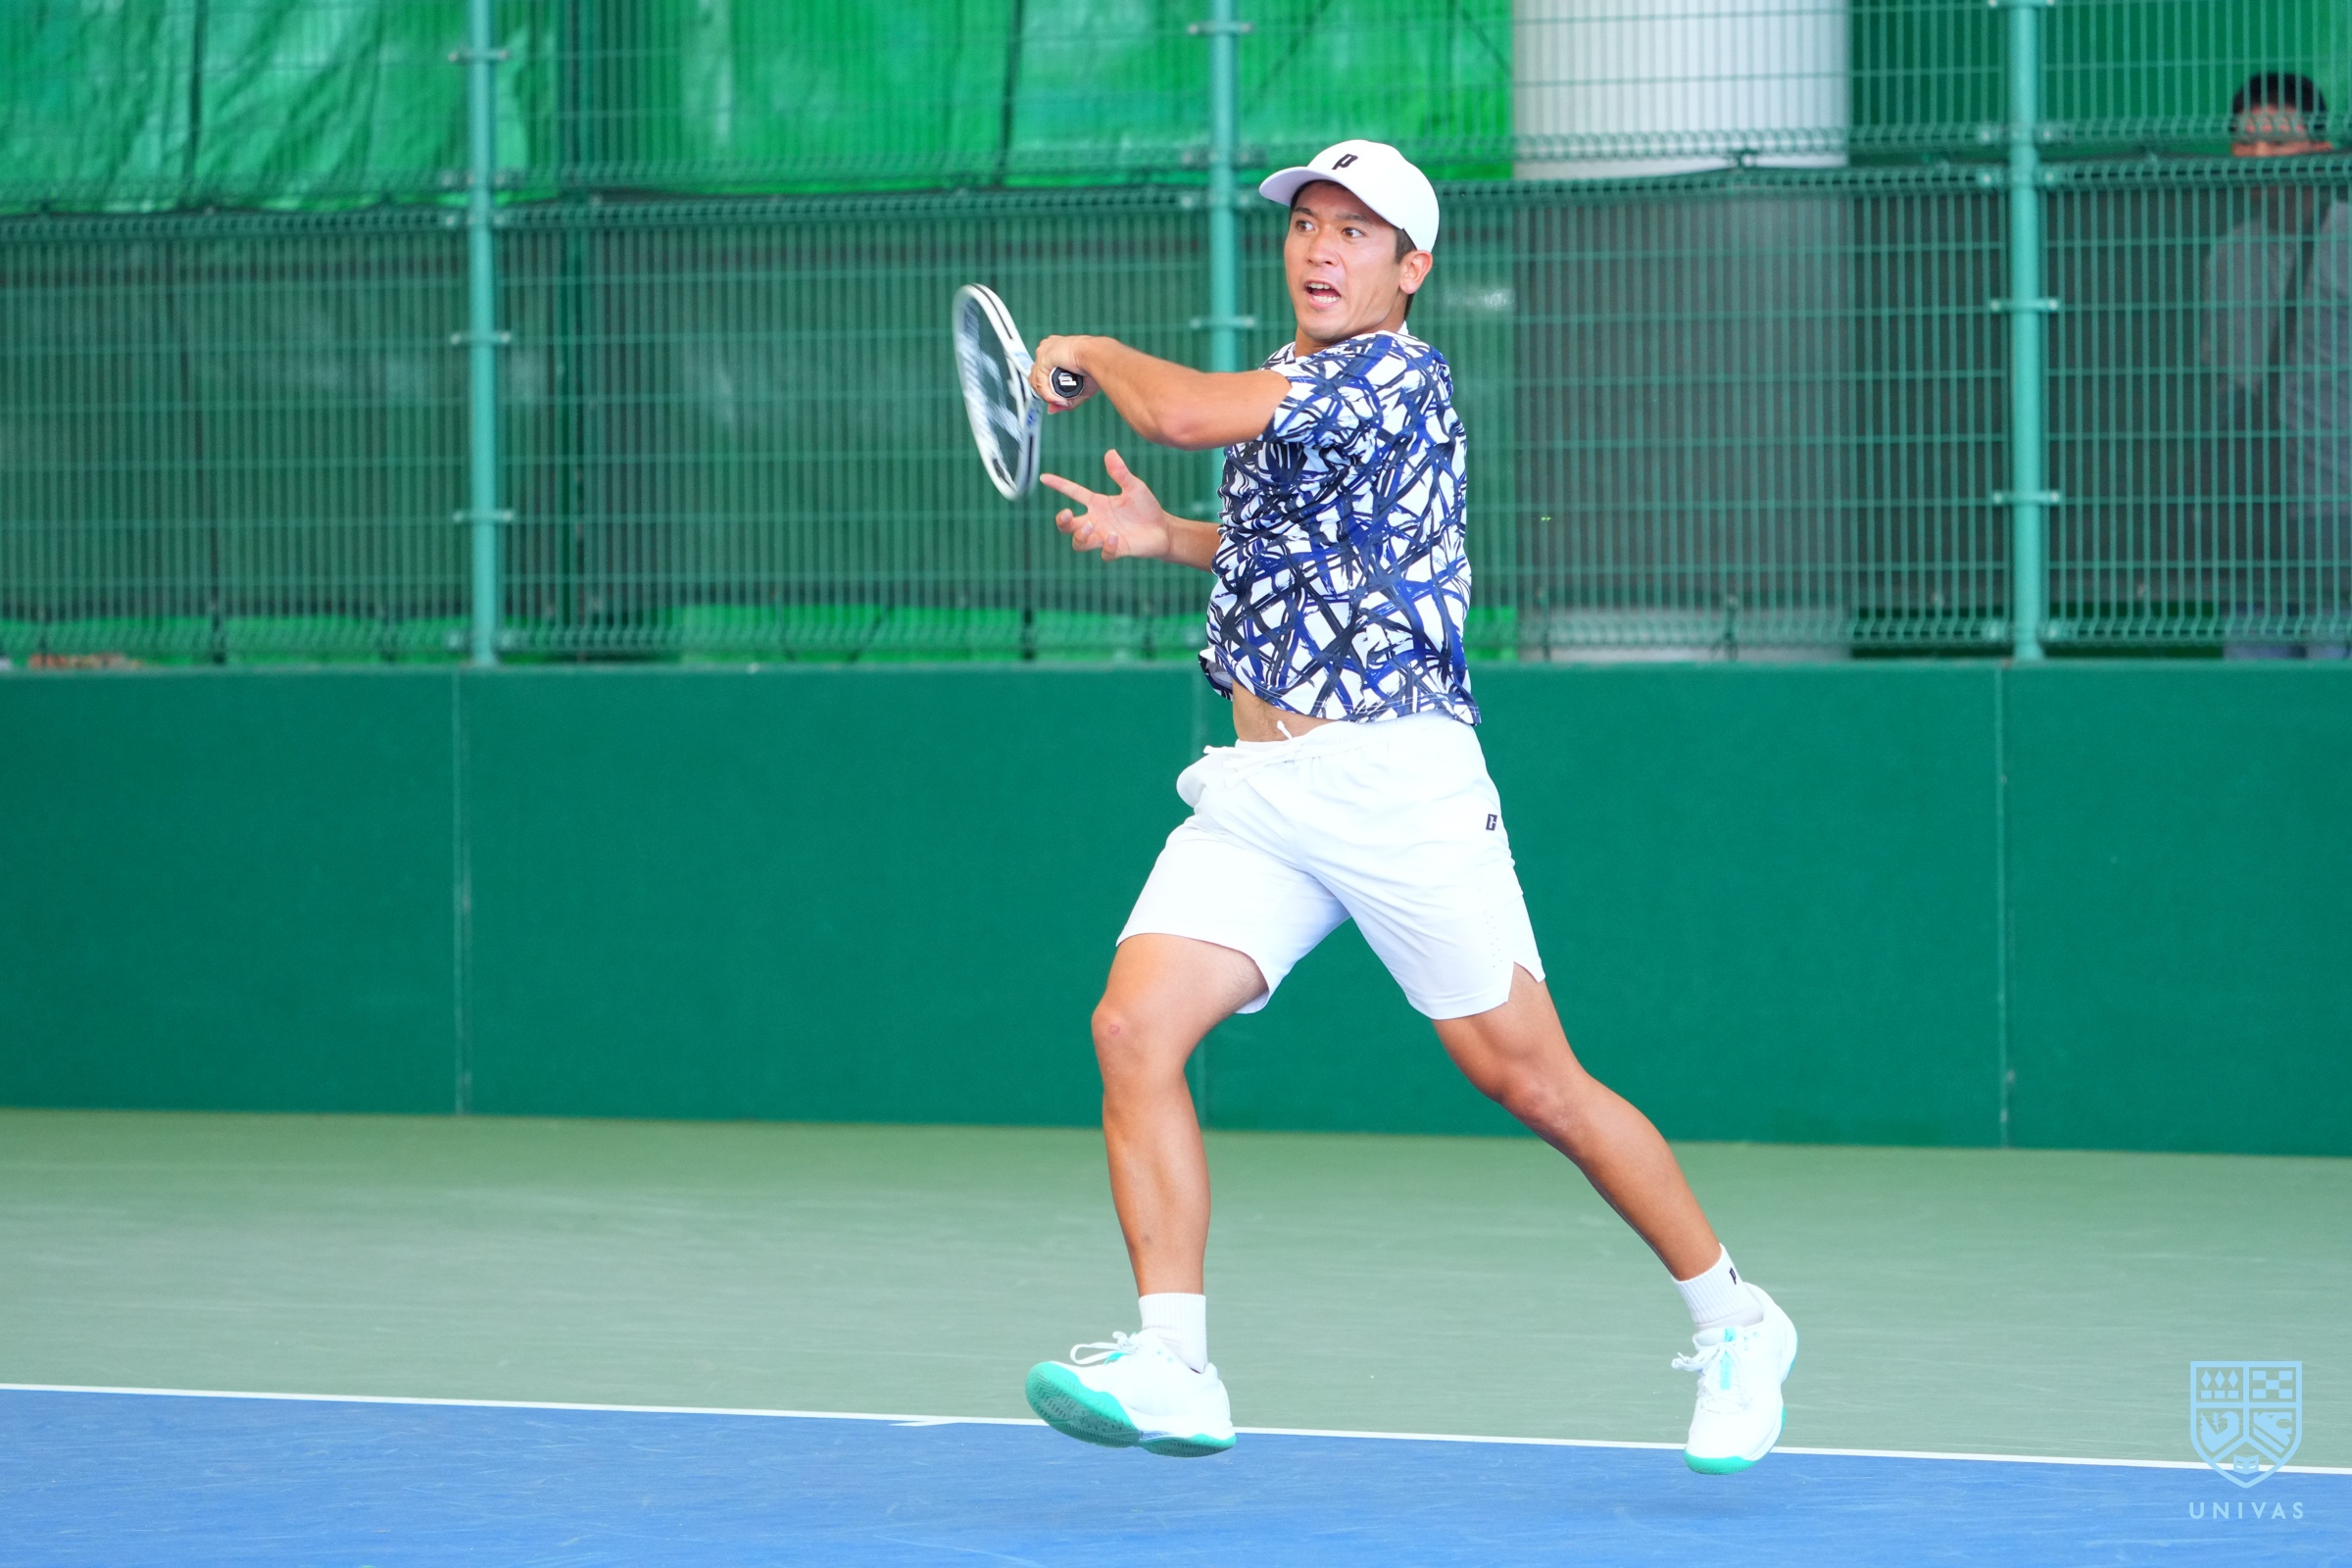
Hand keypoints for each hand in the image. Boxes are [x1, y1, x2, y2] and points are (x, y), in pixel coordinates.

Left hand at [1029, 335, 1096, 409]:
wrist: (1097, 356)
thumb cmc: (1094, 365)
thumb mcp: (1078, 388)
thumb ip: (1063, 399)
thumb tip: (1051, 409)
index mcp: (1056, 349)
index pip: (1042, 370)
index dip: (1047, 387)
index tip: (1057, 397)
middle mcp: (1048, 348)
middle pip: (1035, 376)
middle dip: (1045, 392)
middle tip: (1059, 400)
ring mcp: (1044, 352)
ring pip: (1036, 381)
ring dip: (1048, 396)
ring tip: (1062, 400)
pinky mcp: (1043, 357)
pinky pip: (1040, 382)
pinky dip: (1048, 394)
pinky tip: (1059, 398)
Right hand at [1041, 449, 1169, 562]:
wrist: (1164, 529)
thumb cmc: (1146, 508)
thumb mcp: (1134, 487)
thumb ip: (1121, 473)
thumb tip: (1110, 452)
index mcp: (1097, 504)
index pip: (1073, 493)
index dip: (1059, 485)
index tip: (1044, 477)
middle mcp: (1097, 522)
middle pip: (1067, 527)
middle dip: (1062, 522)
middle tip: (1069, 515)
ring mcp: (1104, 537)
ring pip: (1079, 543)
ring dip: (1080, 536)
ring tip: (1091, 527)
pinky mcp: (1117, 550)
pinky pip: (1104, 553)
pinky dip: (1107, 547)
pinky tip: (1115, 537)